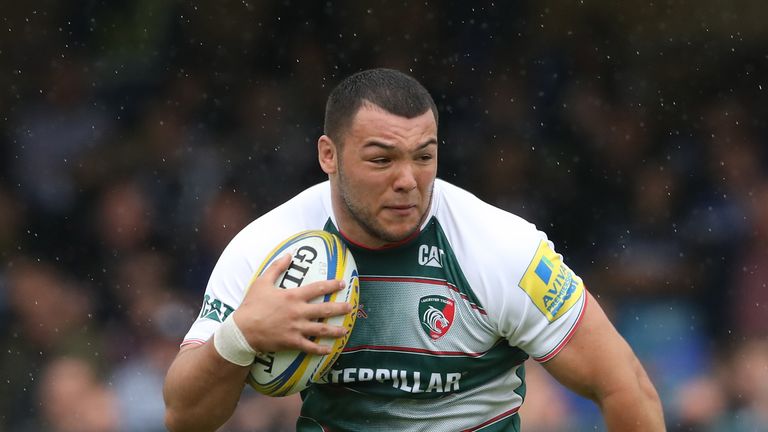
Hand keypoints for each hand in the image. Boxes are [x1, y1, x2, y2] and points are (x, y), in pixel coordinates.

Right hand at [233, 253, 352, 354]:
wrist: (242, 330)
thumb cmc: (251, 305)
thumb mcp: (262, 282)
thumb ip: (276, 267)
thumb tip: (289, 254)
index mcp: (293, 296)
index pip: (317, 288)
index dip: (332, 285)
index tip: (342, 283)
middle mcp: (298, 312)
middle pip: (324, 309)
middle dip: (340, 308)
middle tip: (351, 307)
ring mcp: (296, 328)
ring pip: (321, 329)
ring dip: (335, 330)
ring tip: (346, 330)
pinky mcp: (292, 342)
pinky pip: (310, 347)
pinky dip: (320, 349)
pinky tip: (329, 350)